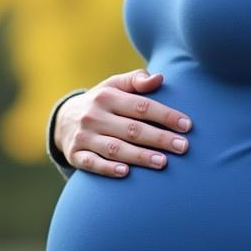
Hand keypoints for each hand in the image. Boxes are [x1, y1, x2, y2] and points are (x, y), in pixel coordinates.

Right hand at [54, 70, 192, 176]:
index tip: (186, 125)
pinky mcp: (75, 155)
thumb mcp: (114, 85)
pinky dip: (108, 168)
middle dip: (159, 138)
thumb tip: (159, 78)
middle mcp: (94, 116)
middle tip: (183, 147)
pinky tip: (126, 172)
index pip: (141, 106)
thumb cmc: (102, 102)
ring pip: (115, 148)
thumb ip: (136, 80)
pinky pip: (92, 164)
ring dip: (140, 156)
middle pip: (132, 129)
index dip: (165, 116)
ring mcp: (84, 136)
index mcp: (107, 96)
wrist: (63, 119)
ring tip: (163, 162)